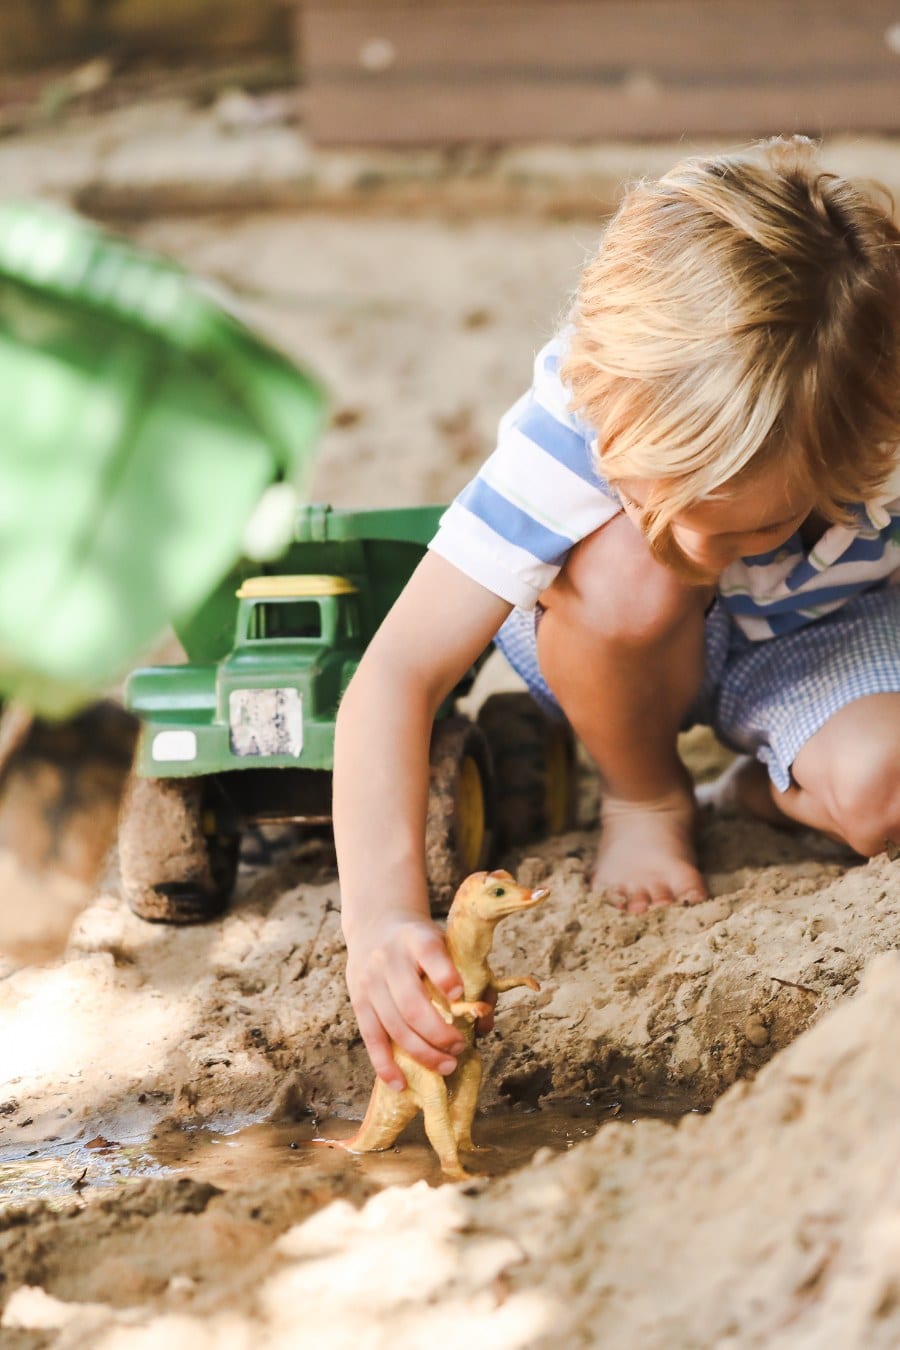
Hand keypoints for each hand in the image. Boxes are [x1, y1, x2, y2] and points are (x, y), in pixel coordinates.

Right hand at [345, 914, 468, 1090]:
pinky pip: (371, 1038)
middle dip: (439, 1033)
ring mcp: (370, 982)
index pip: (430, 953)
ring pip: (394, 1026)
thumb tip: (484, 1020)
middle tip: (459, 1048)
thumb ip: (470, 975)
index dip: (445, 976)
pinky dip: (385, 1064)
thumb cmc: (420, 943)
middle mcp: (389, 959)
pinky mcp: (358, 1001)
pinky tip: (400, 1082)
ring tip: (446, 1066)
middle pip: (412, 1003)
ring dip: (422, 1052)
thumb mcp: (445, 943)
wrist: (376, 924)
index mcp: (417, 939)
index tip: (460, 993)